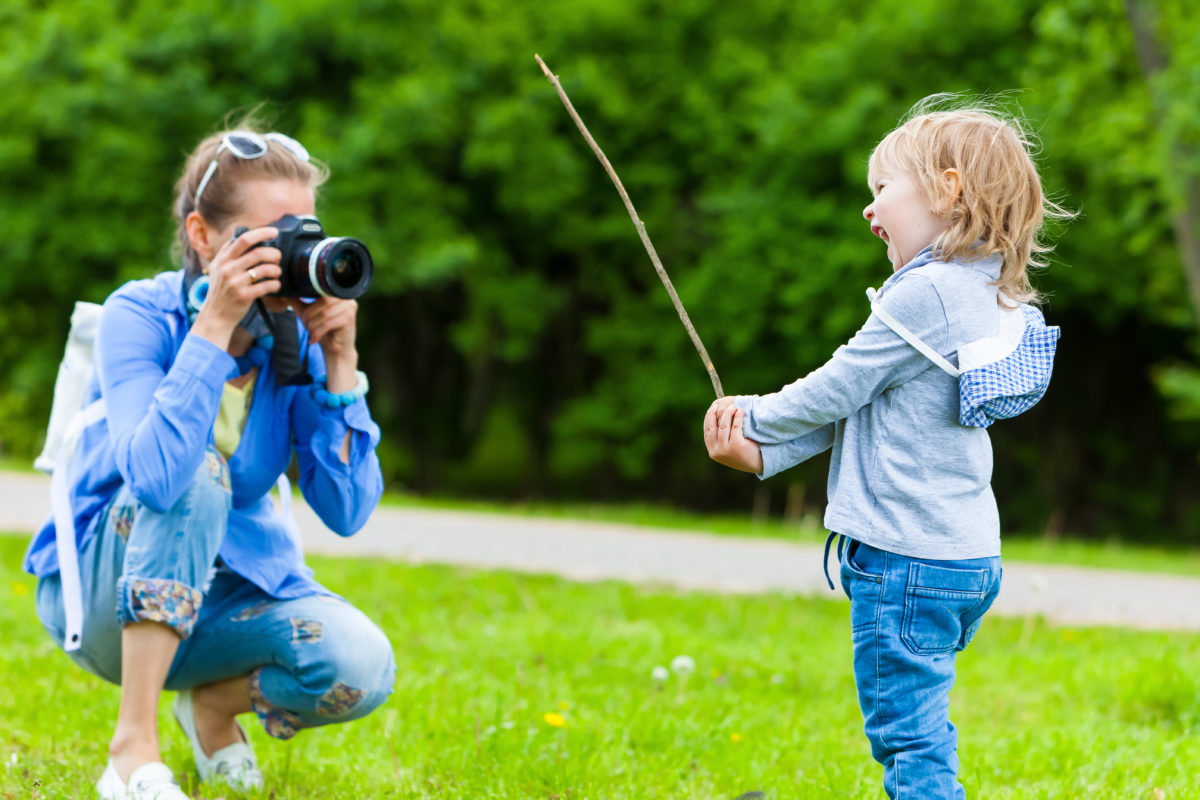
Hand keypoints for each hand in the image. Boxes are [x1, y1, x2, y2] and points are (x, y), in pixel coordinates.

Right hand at [191, 227, 281, 349]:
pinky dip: (275, 284)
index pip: (243, 239)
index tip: (274, 232)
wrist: (215, 315)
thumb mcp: (217, 268)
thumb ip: (227, 252)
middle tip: (278, 257)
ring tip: (277, 272)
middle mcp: (228, 269)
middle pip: (258, 253)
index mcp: (223, 259)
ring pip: (265, 269)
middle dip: (274, 254)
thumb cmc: (220, 290)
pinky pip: (267, 286)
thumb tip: (241, 235)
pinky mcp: (244, 296)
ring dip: (276, 270)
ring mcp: (235, 283)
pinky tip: (275, 285)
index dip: (261, 233)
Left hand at [294, 297, 358, 391]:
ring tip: (309, 332)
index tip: (301, 312)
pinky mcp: (349, 319)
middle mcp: (345, 297)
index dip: (308, 301)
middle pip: (323, 300)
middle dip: (309, 314)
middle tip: (304, 323)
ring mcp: (350, 307)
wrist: (335, 348)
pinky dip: (317, 332)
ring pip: (324, 313)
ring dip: (312, 324)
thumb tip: (284, 294)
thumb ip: (297, 302)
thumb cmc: (323, 329)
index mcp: (336, 291)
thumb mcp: (307, 313)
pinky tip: (313, 339)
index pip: (319, 290)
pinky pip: (328, 323)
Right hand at [704, 402, 763, 473]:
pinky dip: (737, 417)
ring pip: (723, 426)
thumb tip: (715, 418)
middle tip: (718, 405)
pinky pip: (735, 427)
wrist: (758, 464)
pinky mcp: (736, 445)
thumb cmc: (744, 454)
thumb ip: (720, 439)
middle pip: (712, 427)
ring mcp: (726, 449)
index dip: (708, 418)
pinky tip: (740, 411)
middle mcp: (717, 451)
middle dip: (714, 414)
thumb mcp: (728, 449)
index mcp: (713, 451)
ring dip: (727, 413)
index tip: (711, 409)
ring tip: (733, 406)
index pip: (707, 431)